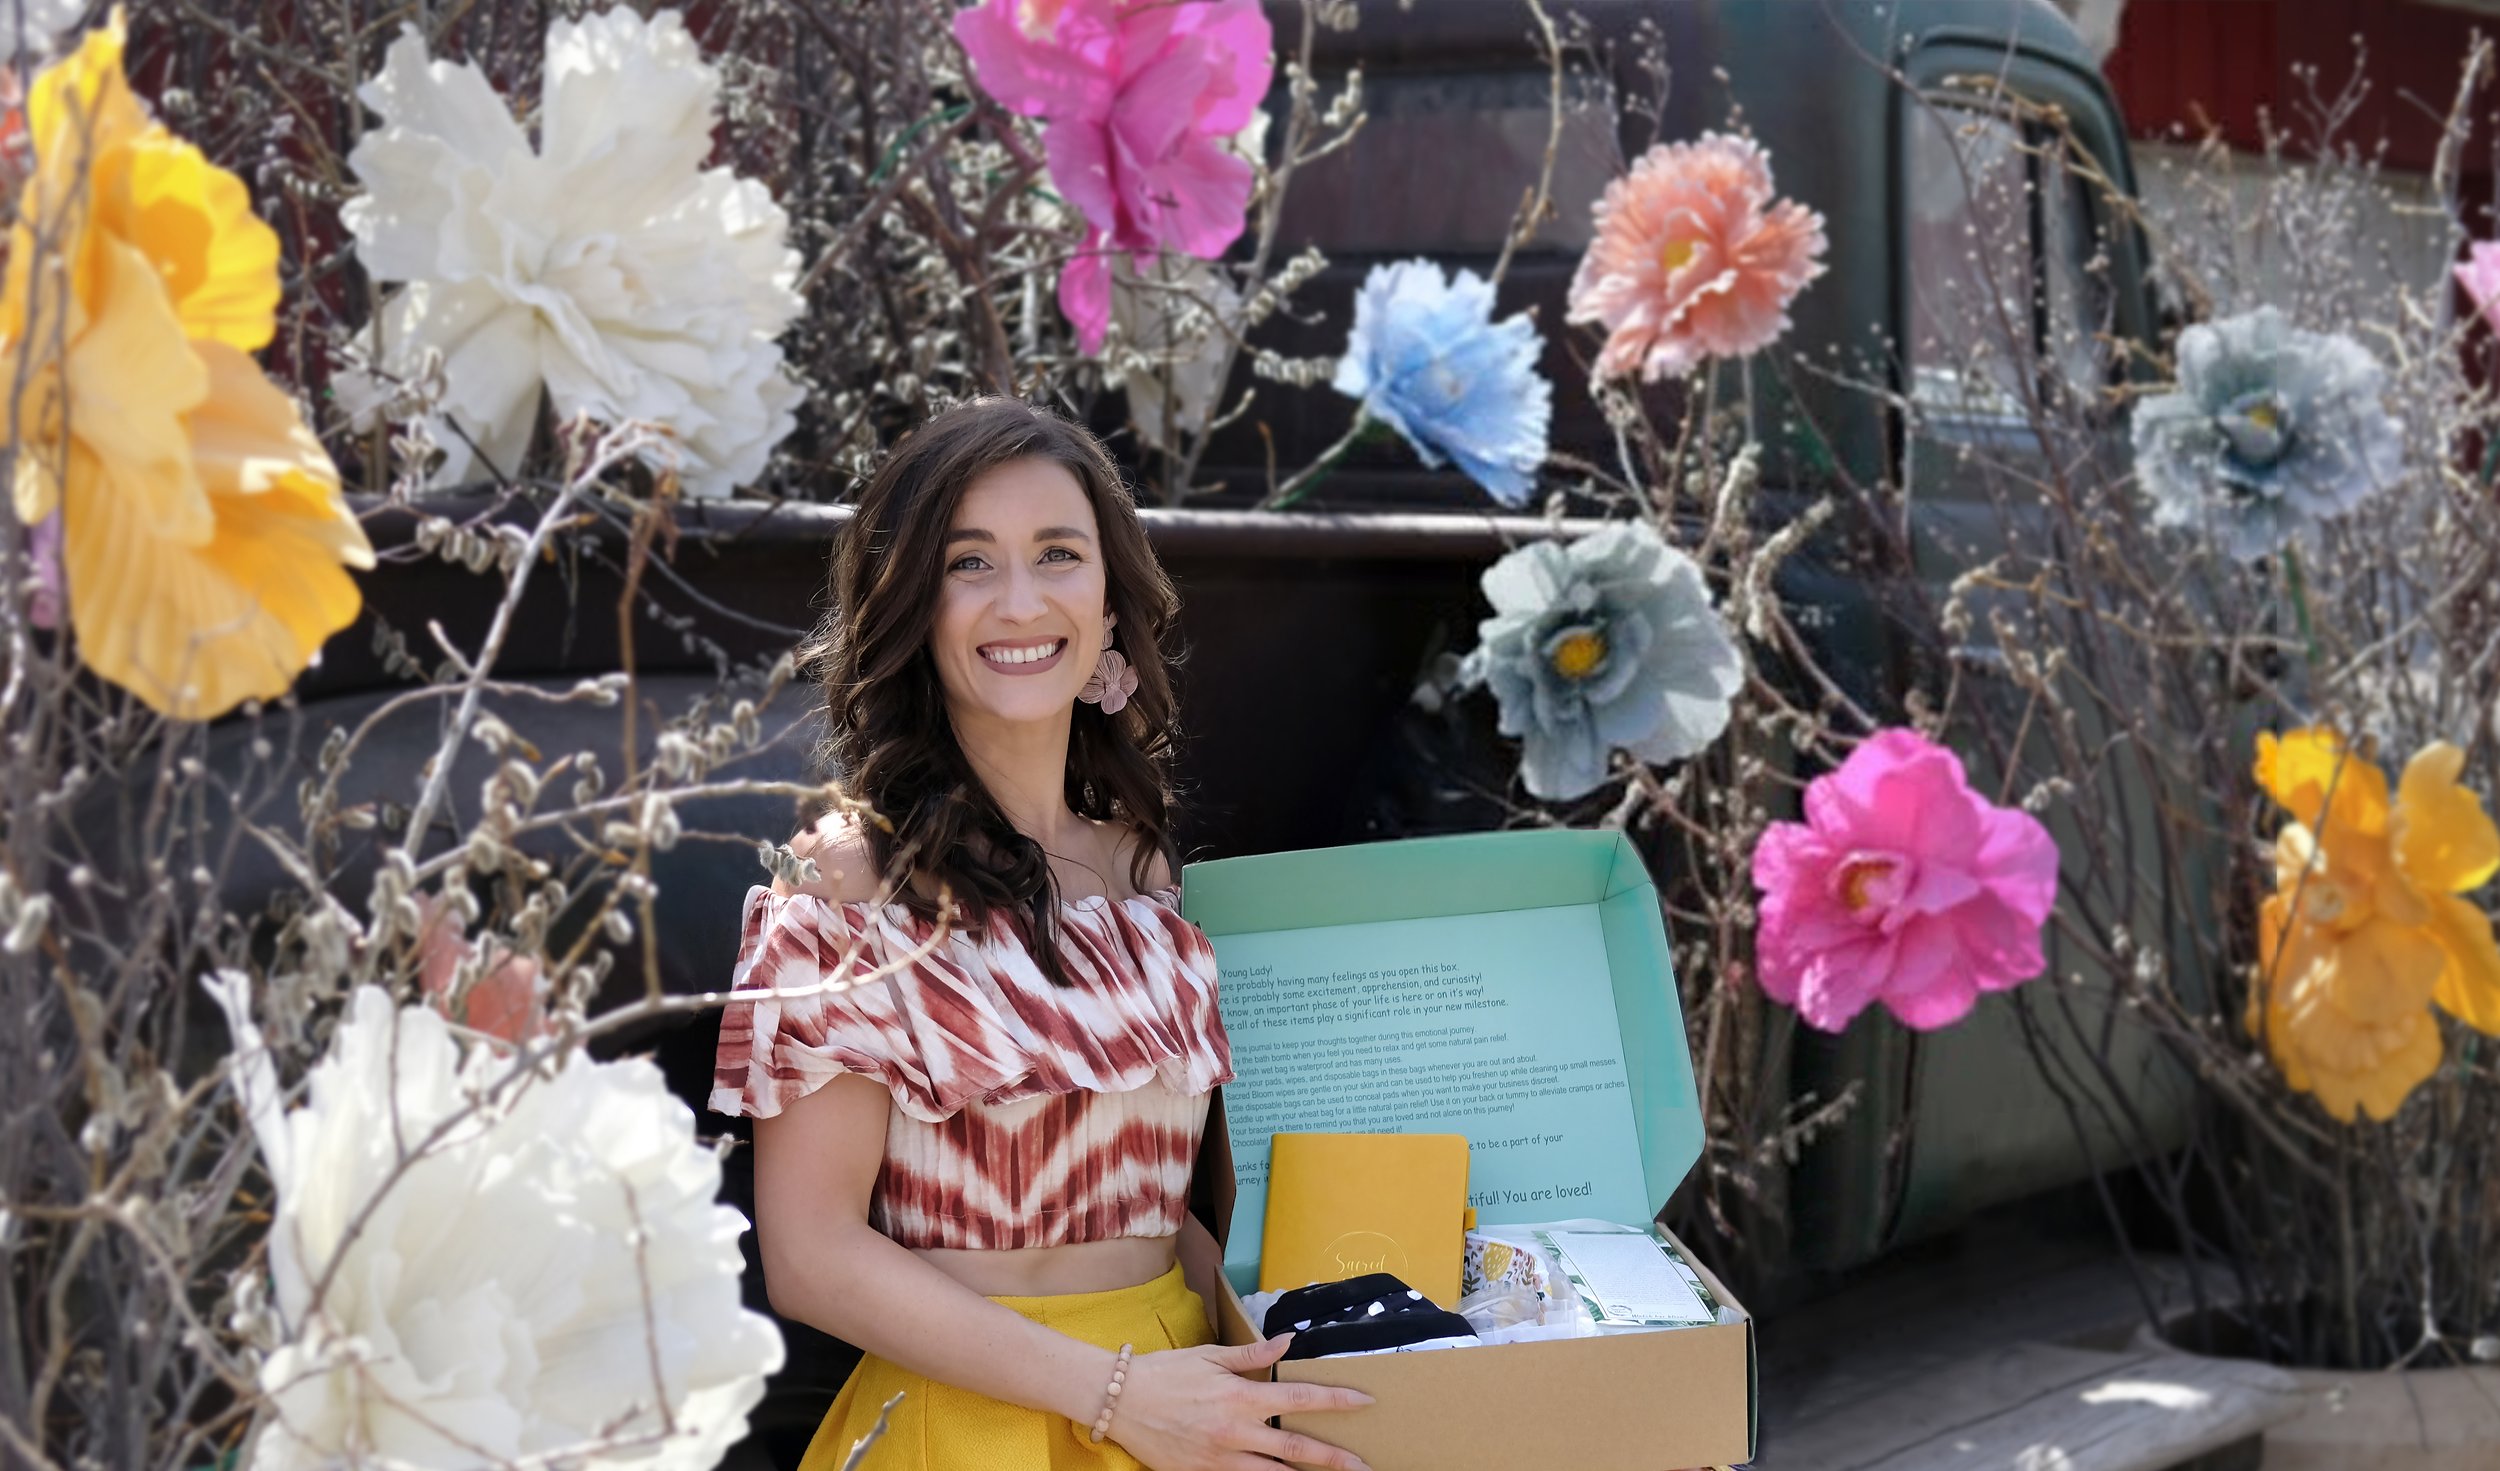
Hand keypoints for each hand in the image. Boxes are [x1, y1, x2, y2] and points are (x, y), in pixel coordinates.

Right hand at [1108, 1334, 1374, 1470]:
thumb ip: (1251, 1354)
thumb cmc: (1165, 1373)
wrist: (1119, 1402)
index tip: (1364, 1402)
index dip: (1335, 1402)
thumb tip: (1287, 1341)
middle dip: (1334, 1459)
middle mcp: (1235, 1433)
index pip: (1299, 1399)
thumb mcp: (1209, 1356)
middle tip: (1364, 1466)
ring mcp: (1219, 1460)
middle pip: (1296, 1450)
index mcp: (1240, 1398)